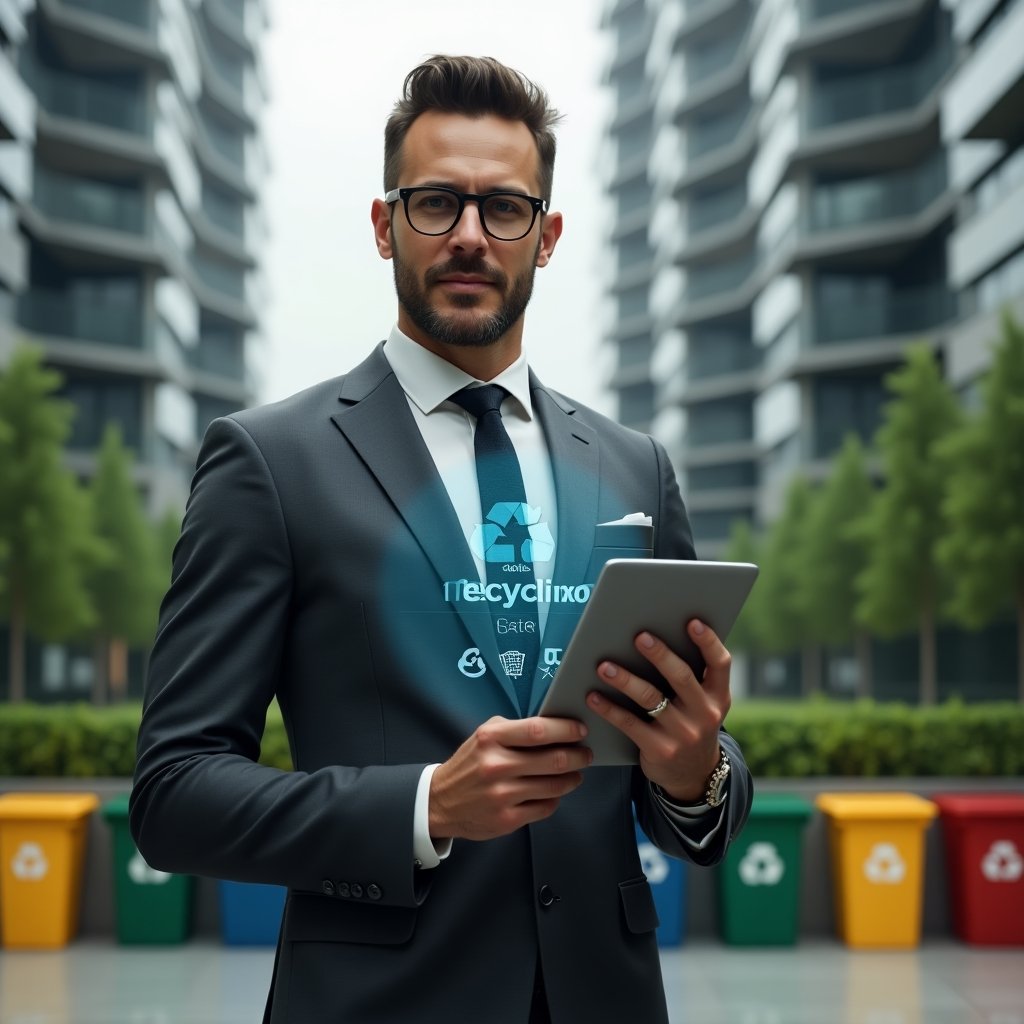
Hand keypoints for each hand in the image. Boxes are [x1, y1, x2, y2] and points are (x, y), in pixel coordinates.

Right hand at [429, 716, 591, 840]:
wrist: (440, 802)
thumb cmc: (470, 764)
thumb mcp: (485, 736)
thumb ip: (515, 730)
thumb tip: (555, 727)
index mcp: (491, 739)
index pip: (538, 730)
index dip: (566, 730)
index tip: (581, 730)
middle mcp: (496, 766)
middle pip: (554, 759)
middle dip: (578, 756)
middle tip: (586, 754)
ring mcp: (502, 795)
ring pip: (554, 786)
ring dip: (572, 778)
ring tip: (576, 773)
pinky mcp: (507, 819)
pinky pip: (545, 807)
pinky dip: (555, 798)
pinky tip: (554, 791)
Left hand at [586, 620, 730, 802]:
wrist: (693, 775)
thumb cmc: (691, 723)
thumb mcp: (704, 703)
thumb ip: (691, 676)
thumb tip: (656, 636)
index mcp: (719, 696)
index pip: (720, 664)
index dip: (708, 642)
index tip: (692, 622)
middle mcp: (705, 714)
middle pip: (681, 677)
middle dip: (660, 655)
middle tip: (639, 636)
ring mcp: (683, 734)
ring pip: (651, 699)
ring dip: (625, 679)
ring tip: (603, 666)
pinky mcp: (660, 750)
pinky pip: (630, 724)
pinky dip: (609, 708)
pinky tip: (593, 695)